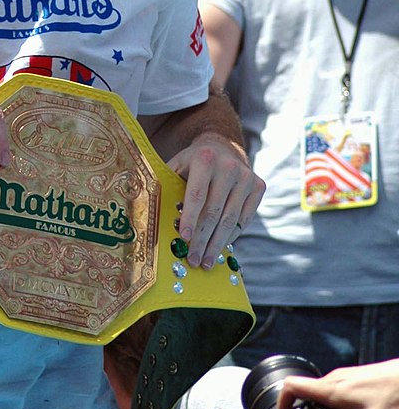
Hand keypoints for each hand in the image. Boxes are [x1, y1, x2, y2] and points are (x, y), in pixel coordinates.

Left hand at [167, 134, 264, 268]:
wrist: (223, 146)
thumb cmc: (192, 164)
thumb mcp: (176, 166)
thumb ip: (166, 185)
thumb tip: (149, 213)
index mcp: (205, 159)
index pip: (197, 194)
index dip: (190, 218)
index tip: (184, 238)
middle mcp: (229, 166)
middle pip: (214, 211)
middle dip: (202, 239)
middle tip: (193, 259)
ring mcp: (247, 176)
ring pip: (231, 219)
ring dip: (217, 244)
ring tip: (205, 261)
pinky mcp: (259, 186)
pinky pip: (244, 219)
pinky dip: (231, 236)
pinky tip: (219, 248)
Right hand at [277, 359, 398, 408]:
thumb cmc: (394, 399)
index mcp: (330, 389)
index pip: (291, 386)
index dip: (280, 402)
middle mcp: (334, 378)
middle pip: (305, 389)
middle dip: (299, 408)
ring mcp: (347, 376)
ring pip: (322, 390)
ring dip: (317, 405)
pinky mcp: (358, 377)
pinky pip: (336, 388)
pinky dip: (332, 403)